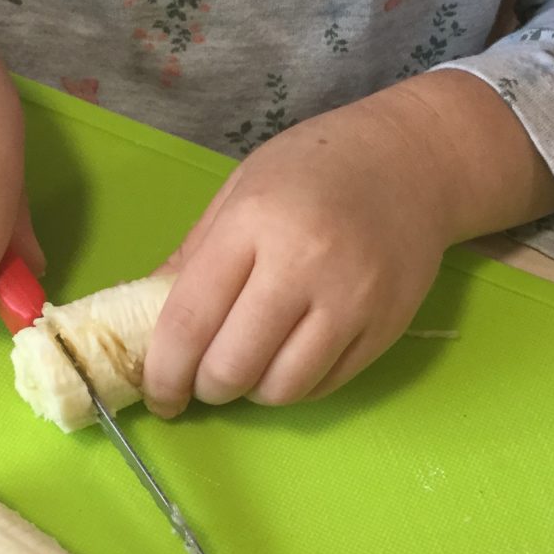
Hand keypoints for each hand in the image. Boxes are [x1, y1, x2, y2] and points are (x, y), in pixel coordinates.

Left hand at [142, 71, 553, 414]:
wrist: (412, 160)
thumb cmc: (313, 170)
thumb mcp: (238, 191)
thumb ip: (191, 257)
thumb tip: (141, 319)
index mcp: (252, 224)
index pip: (190, 321)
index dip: (163, 372)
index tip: (156, 392)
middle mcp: (303, 265)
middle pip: (233, 366)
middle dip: (204, 388)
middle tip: (201, 378)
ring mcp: (351, 300)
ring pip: (282, 388)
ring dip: (251, 391)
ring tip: (248, 365)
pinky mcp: (385, 326)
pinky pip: (325, 385)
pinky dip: (295, 386)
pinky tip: (287, 358)